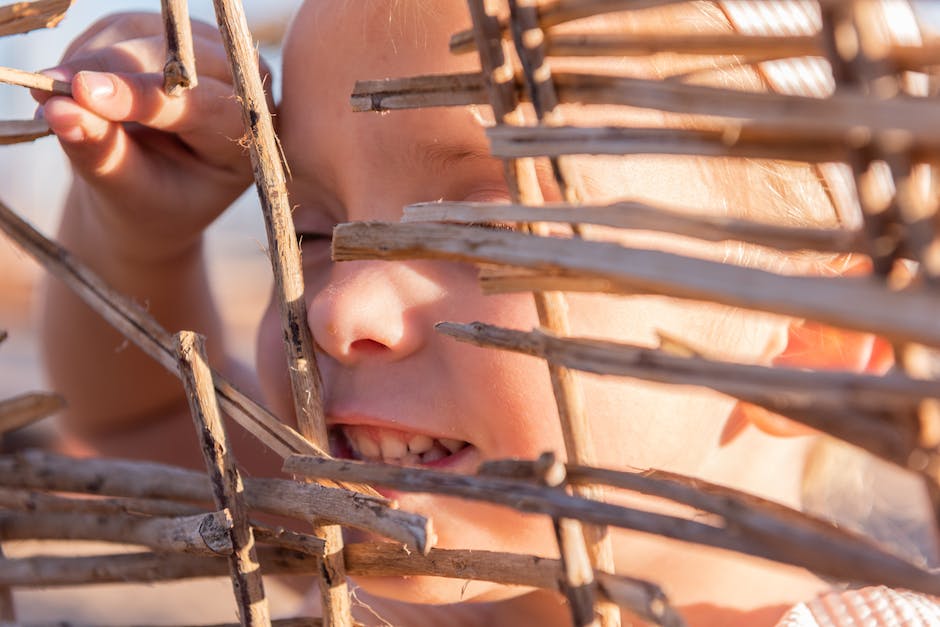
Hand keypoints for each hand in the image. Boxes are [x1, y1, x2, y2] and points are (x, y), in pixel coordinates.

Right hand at [33, 12, 264, 260]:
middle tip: (46, 92)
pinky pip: (120, 28)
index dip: (141, 96)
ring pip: (143, 34)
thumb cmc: (157, 204)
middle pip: (173, 60)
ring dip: (91, 63)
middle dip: (107, 71)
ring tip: (61, 103)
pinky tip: (84, 91)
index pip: (201, 105)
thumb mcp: (131, 192)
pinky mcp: (172, 32)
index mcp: (247, 136)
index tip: (83, 92)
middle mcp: (242, 84)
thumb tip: (58, 109)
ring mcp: (210, 52)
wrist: (160, 195)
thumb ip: (101, 153)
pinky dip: (88, 55)